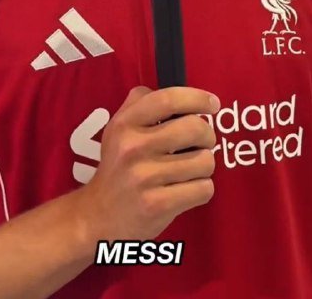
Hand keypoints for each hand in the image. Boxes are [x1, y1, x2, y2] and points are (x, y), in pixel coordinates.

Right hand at [77, 86, 218, 241]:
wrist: (98, 216)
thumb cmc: (116, 168)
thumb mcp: (117, 129)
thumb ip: (139, 104)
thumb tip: (175, 94)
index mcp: (125, 124)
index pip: (168, 99)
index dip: (197, 98)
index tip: (213, 104)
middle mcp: (133, 147)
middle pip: (195, 128)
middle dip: (207, 135)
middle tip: (202, 142)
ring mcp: (145, 177)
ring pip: (205, 161)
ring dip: (204, 166)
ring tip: (189, 170)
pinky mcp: (158, 205)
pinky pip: (203, 189)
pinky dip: (201, 189)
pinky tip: (186, 189)